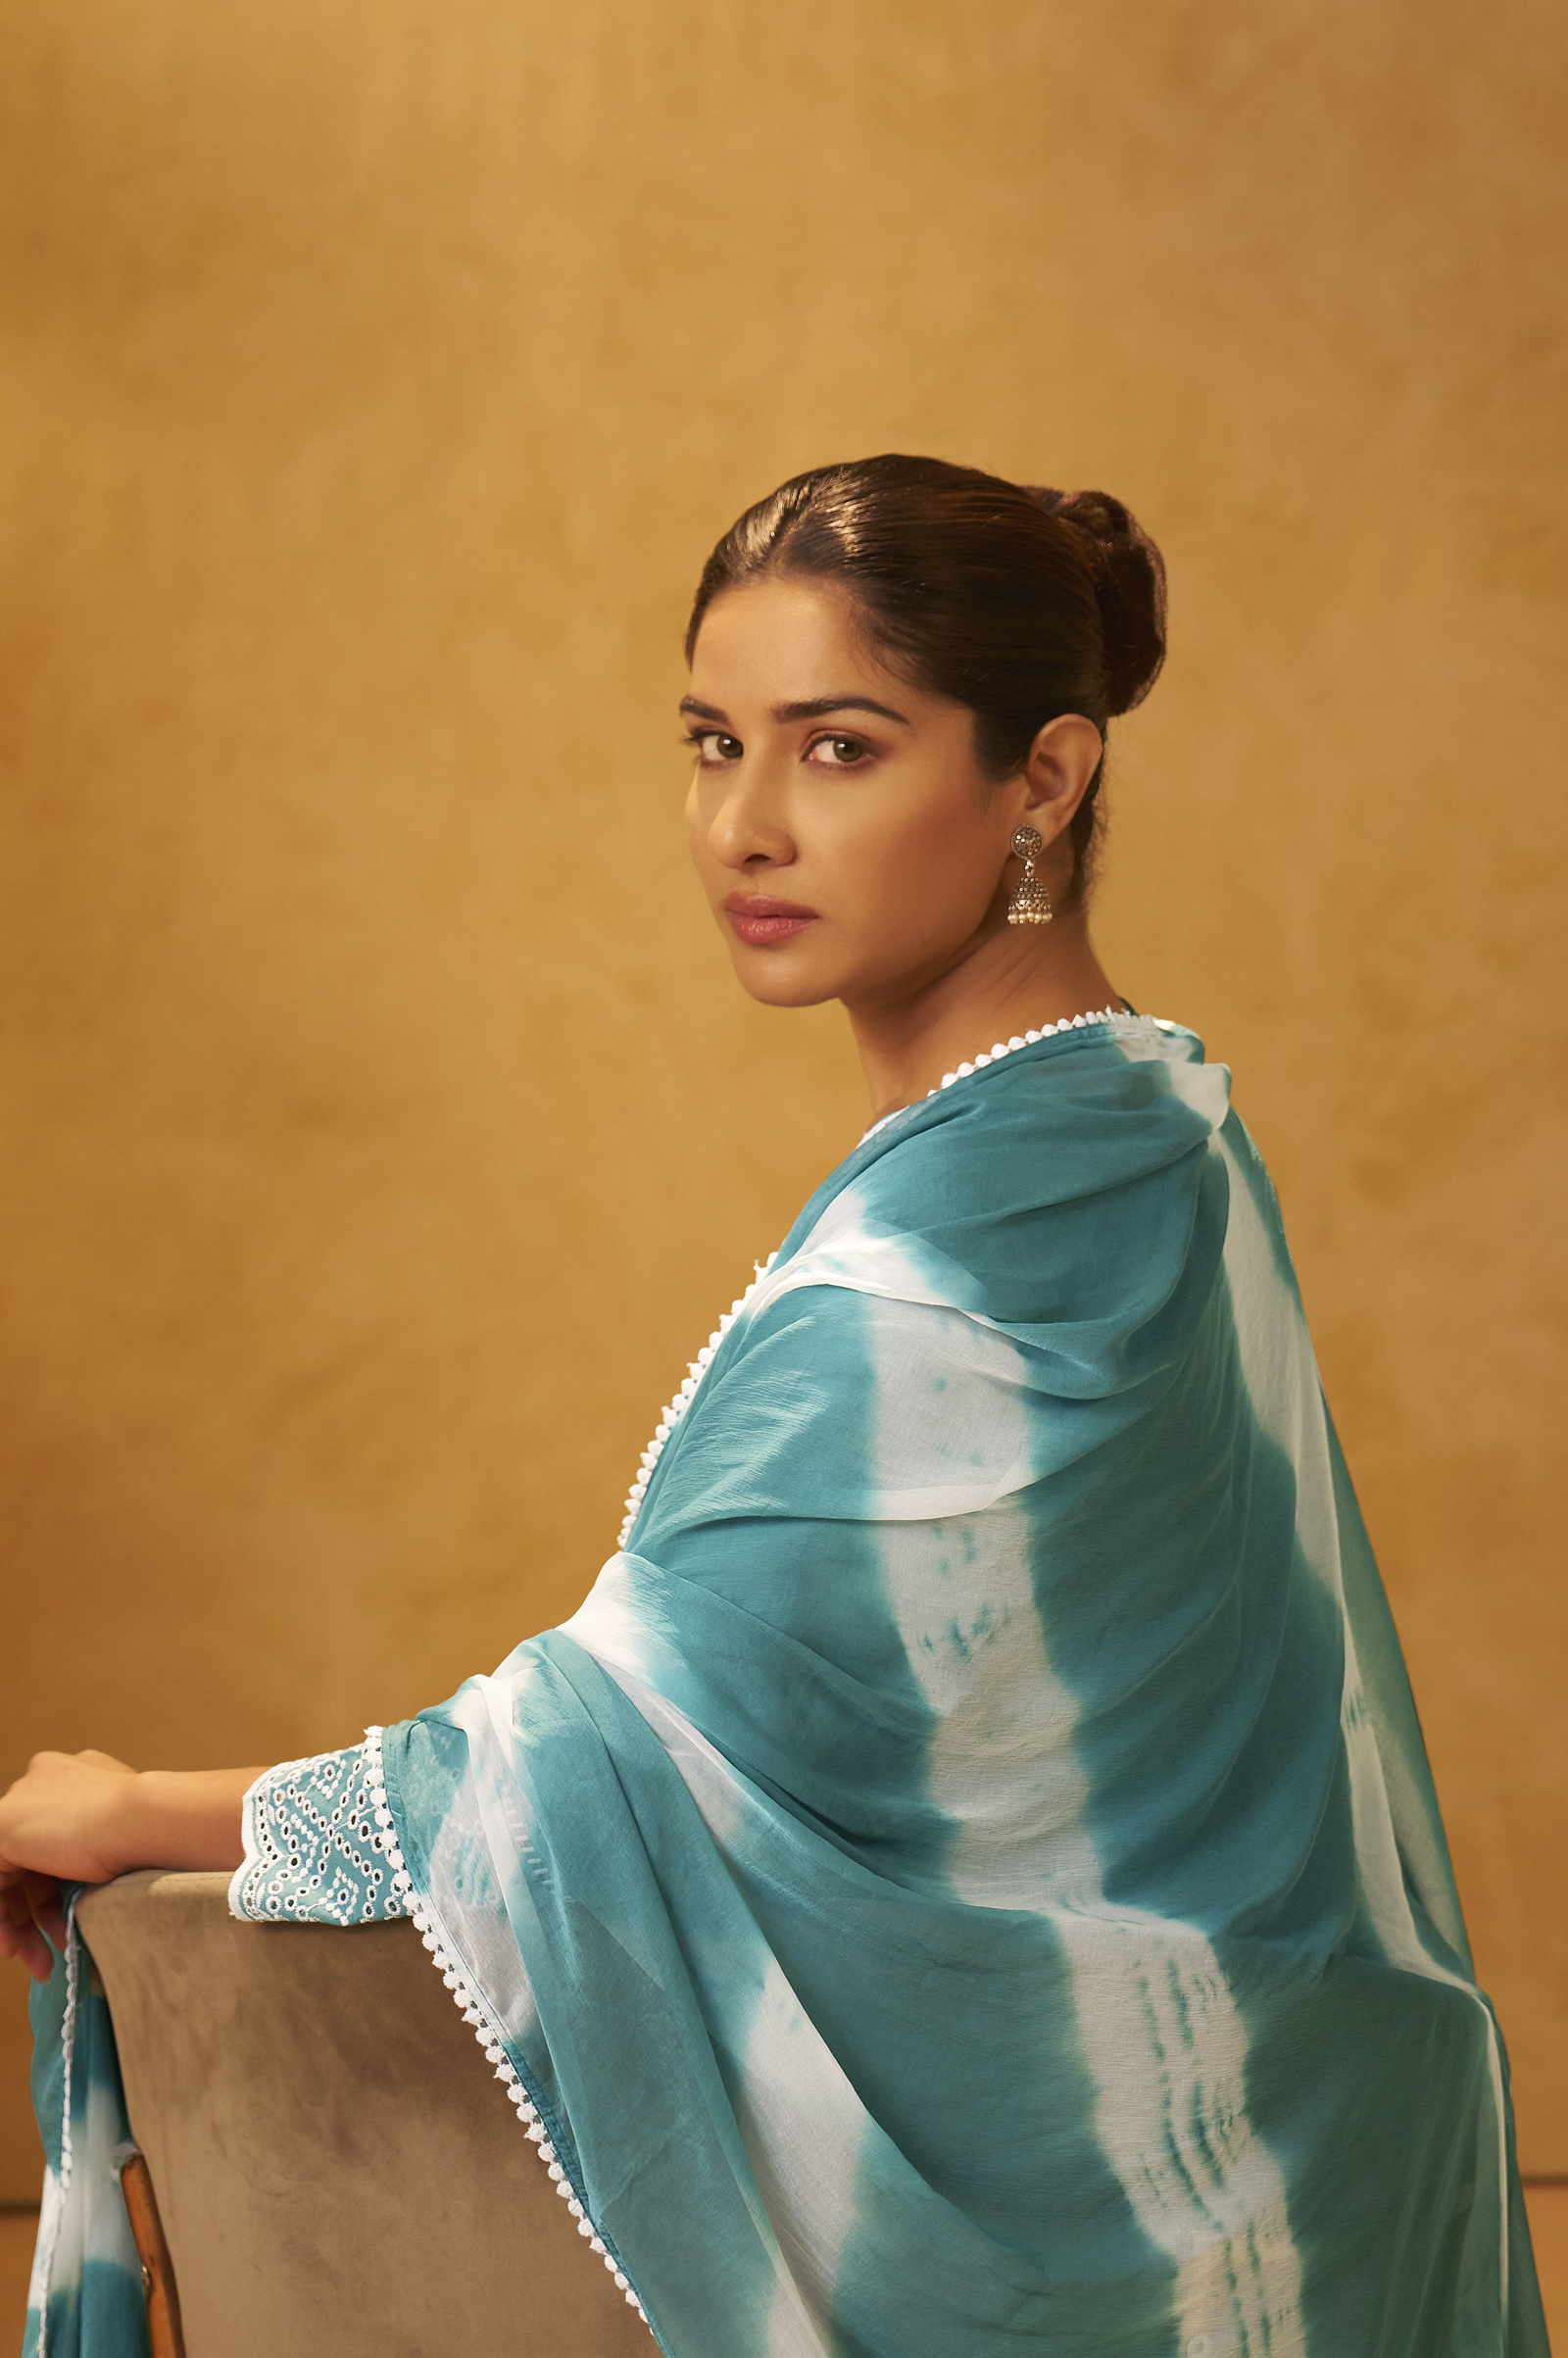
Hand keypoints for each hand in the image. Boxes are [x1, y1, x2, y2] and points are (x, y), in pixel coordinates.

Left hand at [0, 1750, 137, 1981]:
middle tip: (50, 1951)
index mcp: (71, 1778)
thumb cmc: (150, 1832)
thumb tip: (85, 1890)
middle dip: (36, 1916)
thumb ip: (93, 1852)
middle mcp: (41, 1783)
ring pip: (8, 1877)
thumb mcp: (119, 1840)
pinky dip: (2, 1920)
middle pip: (26, 1864)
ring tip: (41, 1961)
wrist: (145, 1819)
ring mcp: (20, 1802)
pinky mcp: (1, 1825)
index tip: (65, 1925)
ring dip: (22, 1925)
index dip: (52, 1892)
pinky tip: (18, 1947)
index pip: (49, 1842)